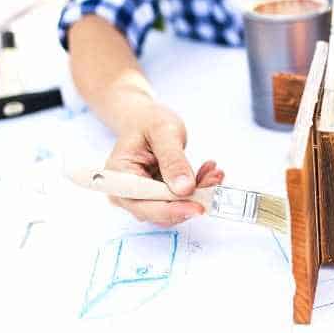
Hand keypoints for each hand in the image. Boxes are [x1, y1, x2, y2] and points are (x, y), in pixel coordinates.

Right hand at [104, 103, 223, 226]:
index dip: (171, 208)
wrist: (145, 121)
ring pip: (174, 209)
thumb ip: (173, 160)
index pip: (143, 203)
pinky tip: (207, 174)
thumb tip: (184, 189)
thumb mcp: (164, 132)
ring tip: (213, 173)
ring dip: (197, 195)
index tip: (197, 206)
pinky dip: (197, 190)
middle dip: (190, 199)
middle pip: (159, 211)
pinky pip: (179, 202)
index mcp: (118, 177)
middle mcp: (126, 194)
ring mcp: (141, 198)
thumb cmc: (149, 122)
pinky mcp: (156, 198)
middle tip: (214, 180)